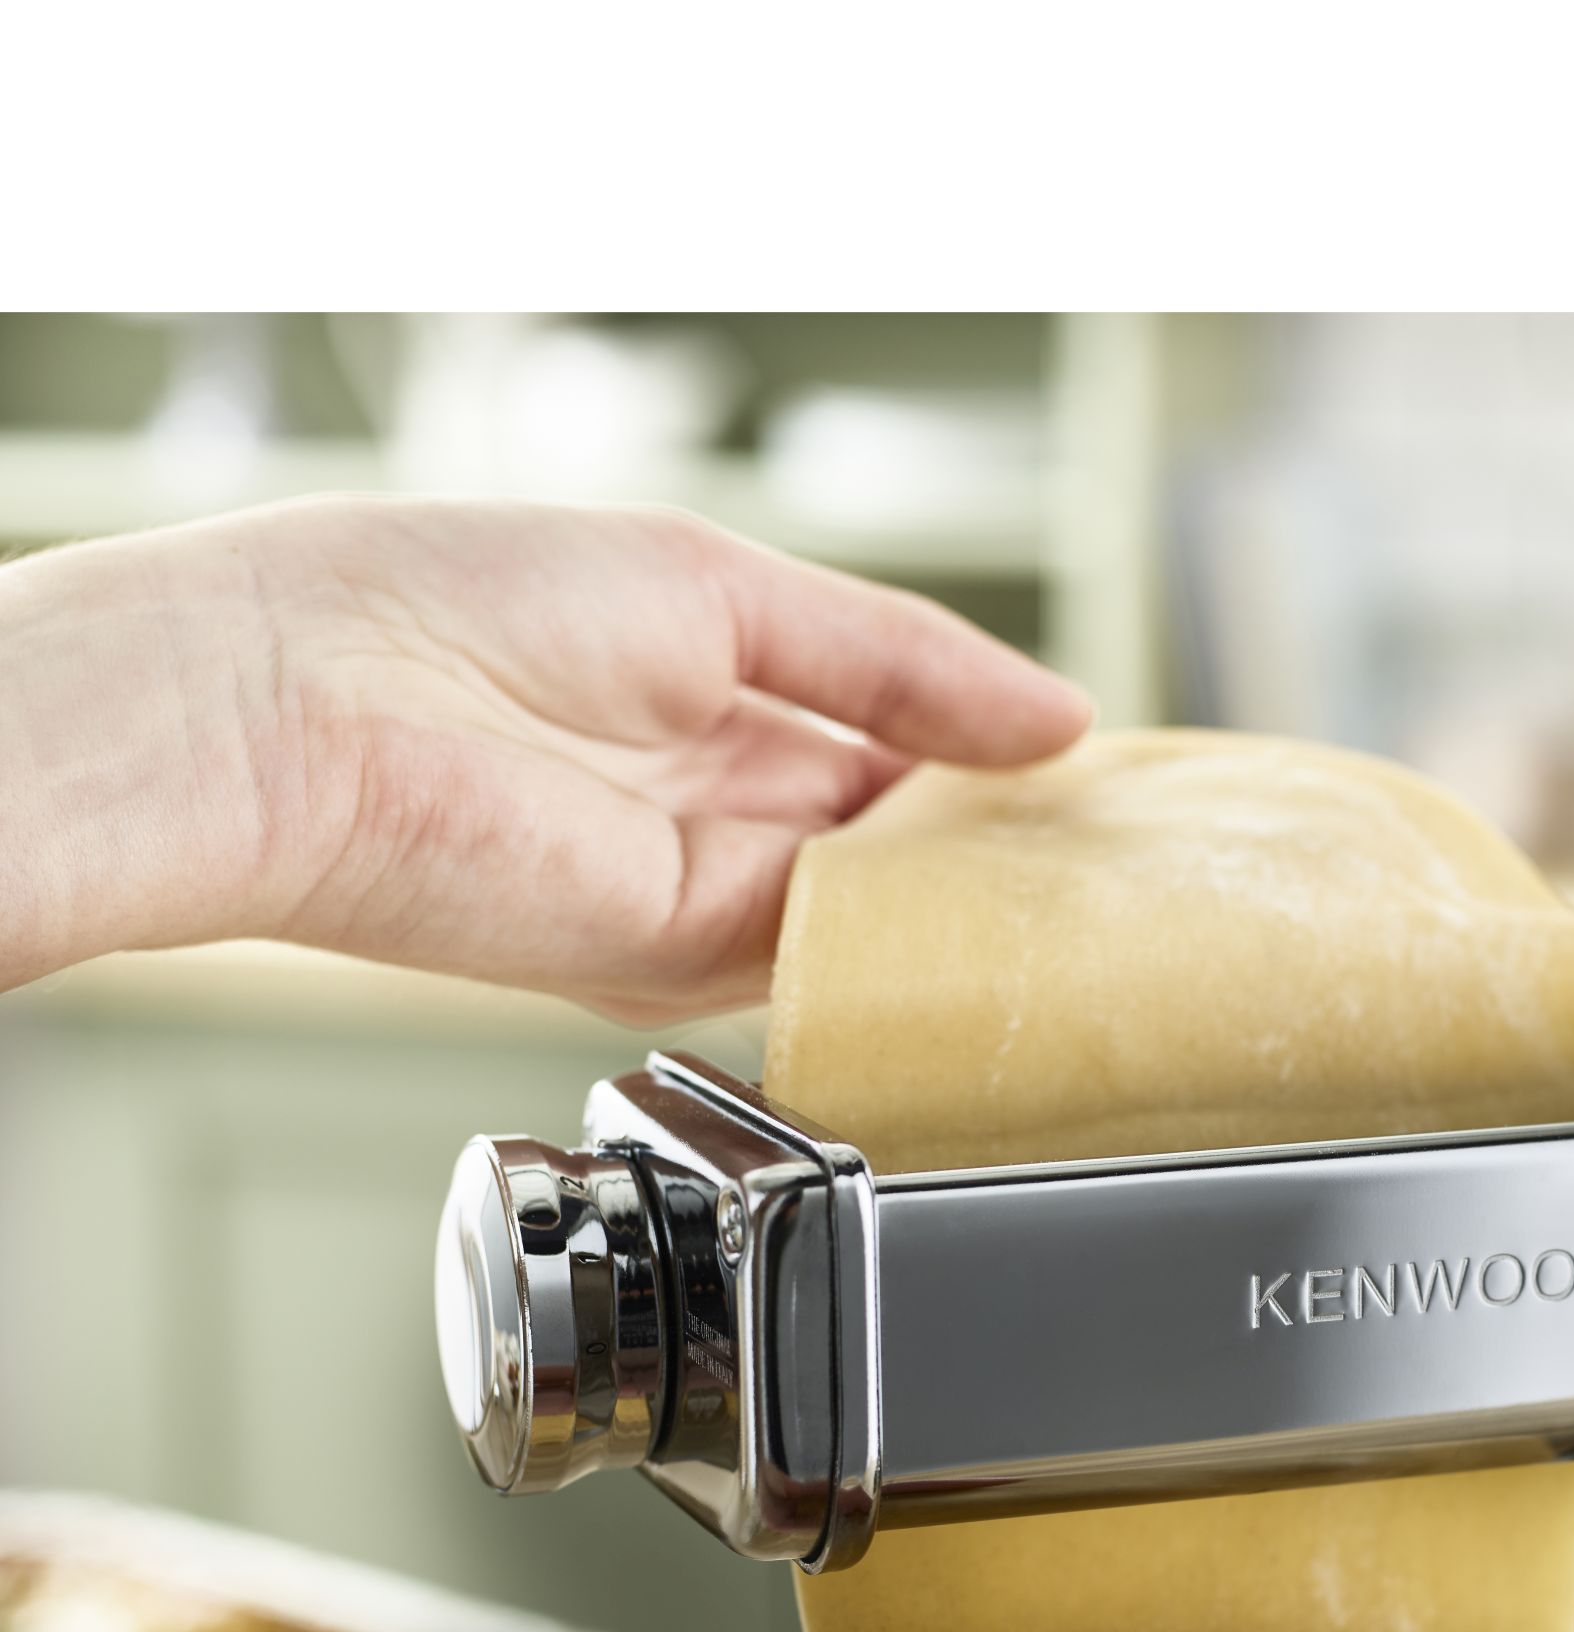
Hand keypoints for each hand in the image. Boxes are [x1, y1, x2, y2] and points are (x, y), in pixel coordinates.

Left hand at [0, 497, 1091, 1015]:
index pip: (890, 743)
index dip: (993, 754)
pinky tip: (1000, 911)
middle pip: (898, 840)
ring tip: (1094, 874)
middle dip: (1003, 839)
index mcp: (710, 696)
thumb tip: (1055, 715)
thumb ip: (896, 657)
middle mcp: (711, 808)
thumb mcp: (722, 586)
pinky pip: (831, 954)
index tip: (1094, 769)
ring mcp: (700, 893)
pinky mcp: (685, 961)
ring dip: (975, 894)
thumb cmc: (455, 602)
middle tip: (1123, 841)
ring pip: (879, 909)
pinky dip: (914, 938)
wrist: (307, 705)